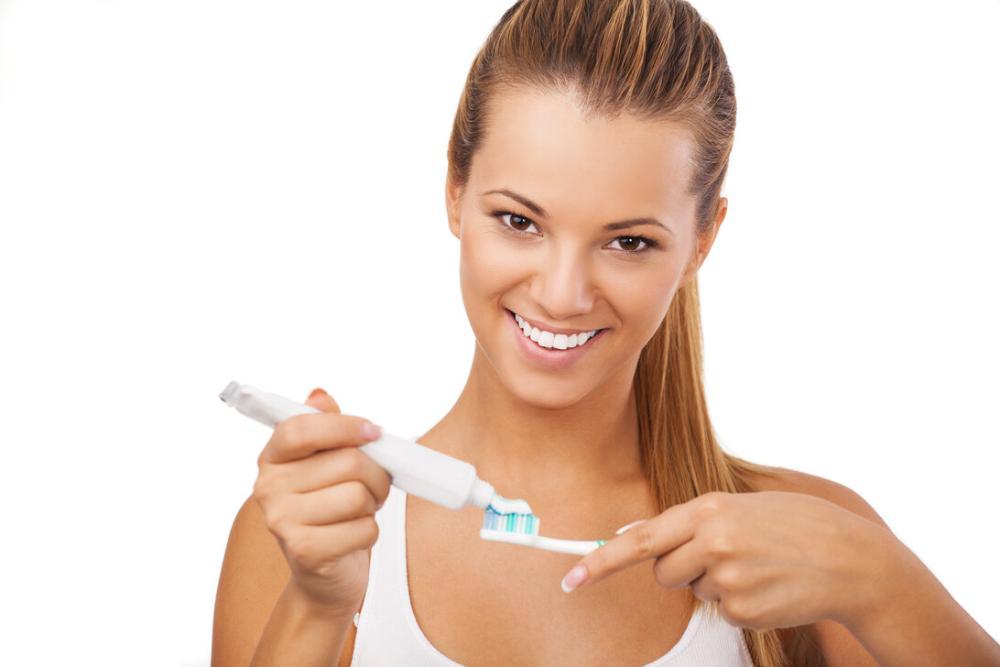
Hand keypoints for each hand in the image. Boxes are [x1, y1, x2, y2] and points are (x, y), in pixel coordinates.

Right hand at [252, 387, 391, 614]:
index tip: (374, 433)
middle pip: (348, 462)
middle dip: (376, 474)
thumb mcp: (327, 464)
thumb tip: (319, 396)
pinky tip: (353, 536)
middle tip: (374, 485)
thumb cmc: (331, 510)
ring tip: (362, 511)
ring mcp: (282, 521)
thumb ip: (325, 428)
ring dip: (373, 504)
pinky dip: (370, 533)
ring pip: (358, 496)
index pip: (302, 428)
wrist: (324, 574)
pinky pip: (363, 528)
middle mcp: (269, 487)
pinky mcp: (304, 551)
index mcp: (273, 458)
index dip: (344, 426)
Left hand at [559, 490, 899, 629]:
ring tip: (758, 565)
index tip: (570, 580)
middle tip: (724, 555)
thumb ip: (691, 520)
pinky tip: (770, 586)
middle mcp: (712, 543)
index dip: (599, 561)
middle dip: (681, 569)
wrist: (853, 559)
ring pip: (693, 591)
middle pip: (663, 572)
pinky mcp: (743, 611)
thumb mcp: (742, 505)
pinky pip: (721, 611)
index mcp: (709, 509)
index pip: (640, 540)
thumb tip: (636, 534)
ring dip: (715, 583)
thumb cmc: (796, 524)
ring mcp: (727, 580)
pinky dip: (739, 603)